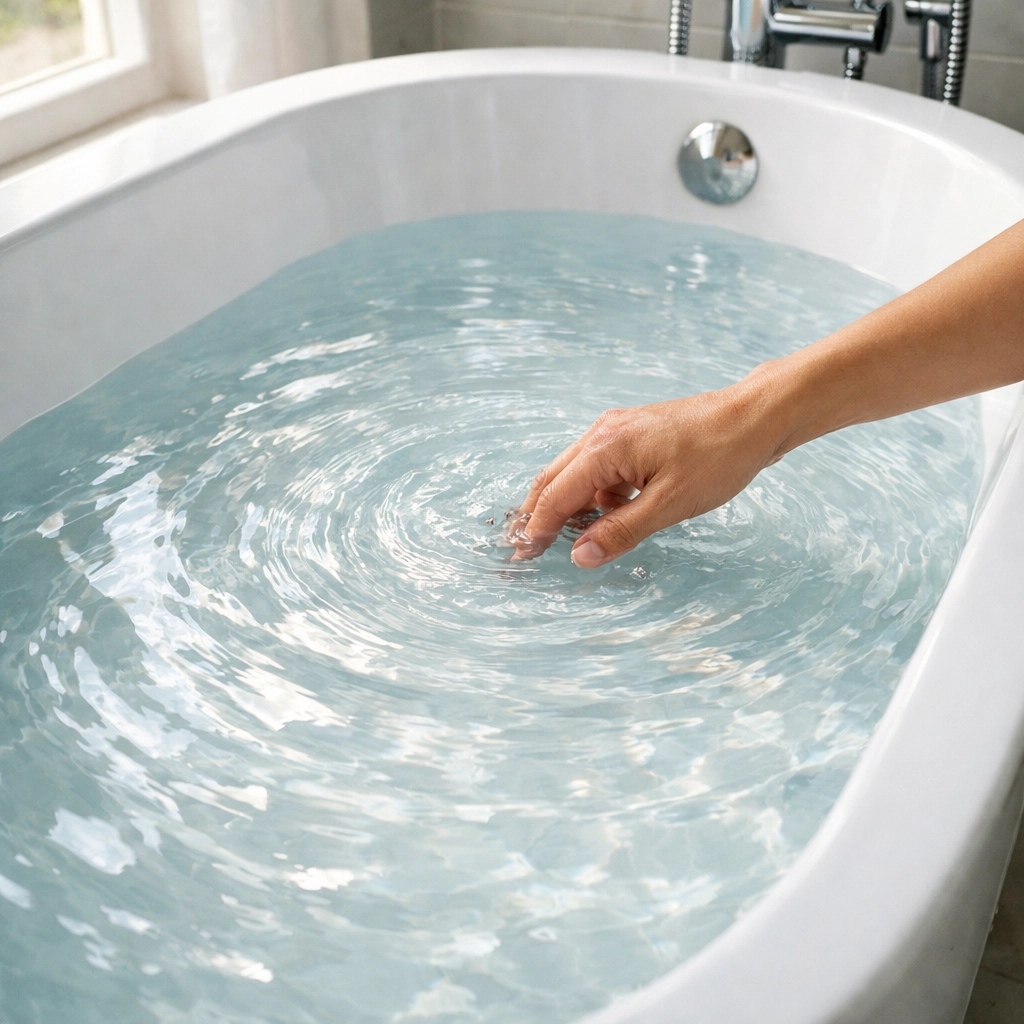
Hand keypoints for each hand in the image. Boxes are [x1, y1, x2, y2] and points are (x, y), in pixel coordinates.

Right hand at [510, 379, 783, 566]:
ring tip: (574, 539)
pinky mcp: (633, 433)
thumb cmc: (719, 456)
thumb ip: (621, 531)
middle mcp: (602, 433)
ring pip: (575, 473)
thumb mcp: (669, 504)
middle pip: (553, 479)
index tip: (522, 557)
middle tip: (528, 550)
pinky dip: (597, 493)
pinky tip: (615, 513)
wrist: (756, 417)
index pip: (555, 496)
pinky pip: (599, 467)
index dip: (536, 529)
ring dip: (570, 506)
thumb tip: (580, 556)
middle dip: (539, 515)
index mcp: (605, 448)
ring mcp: (616, 429)